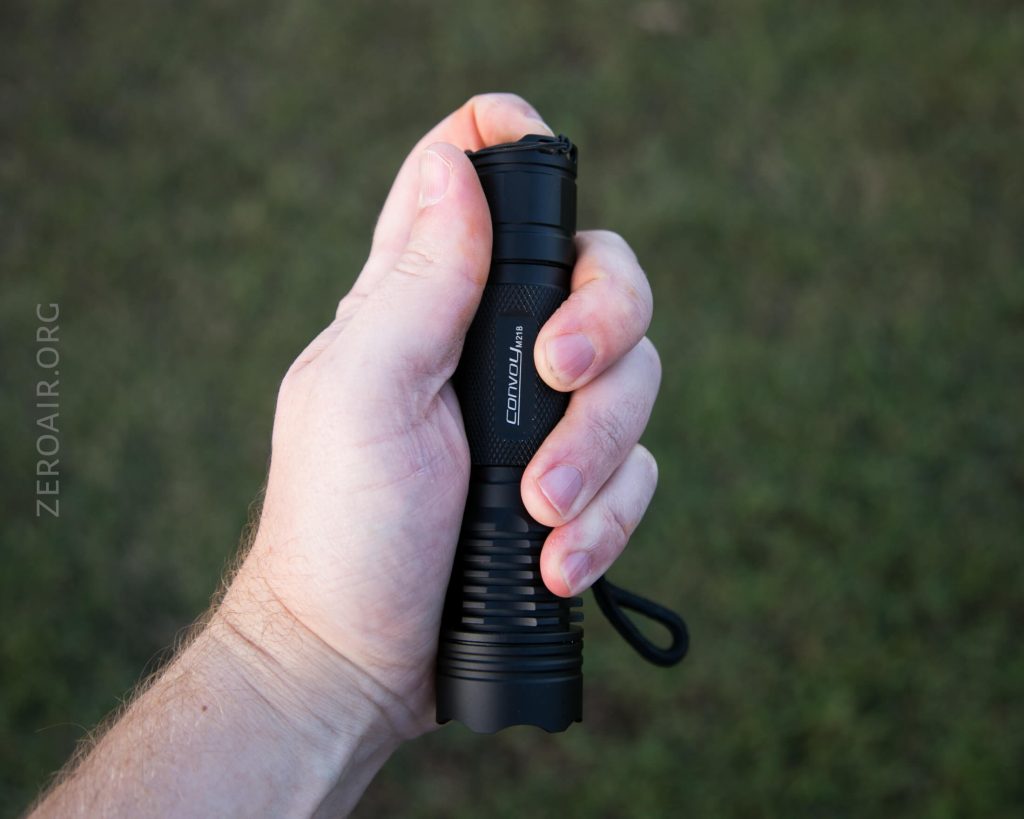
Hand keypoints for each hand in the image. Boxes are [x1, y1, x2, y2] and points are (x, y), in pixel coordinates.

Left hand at [222, 93, 660, 741]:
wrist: (359, 659)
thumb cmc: (341, 526)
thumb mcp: (366, 392)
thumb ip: (417, 279)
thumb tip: (450, 162)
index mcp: (422, 302)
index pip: (470, 183)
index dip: (511, 147)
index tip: (538, 152)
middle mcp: (491, 345)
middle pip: (600, 273)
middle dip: (604, 326)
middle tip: (561, 382)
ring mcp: (539, 418)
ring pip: (635, 380)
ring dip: (599, 452)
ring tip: (542, 515)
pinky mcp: (574, 484)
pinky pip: (637, 473)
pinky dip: (608, 520)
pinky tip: (559, 564)